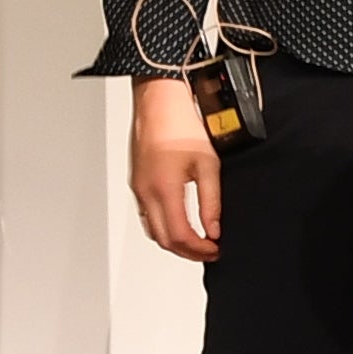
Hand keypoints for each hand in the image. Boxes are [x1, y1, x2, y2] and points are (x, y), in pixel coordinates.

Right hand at [127, 73, 223, 262]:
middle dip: (187, 252)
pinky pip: (147, 215)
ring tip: (197, 240)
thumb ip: (211, 202)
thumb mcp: (208, 165)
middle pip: (163, 240)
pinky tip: (179, 222)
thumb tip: (214, 230)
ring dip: (174, 241)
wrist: (159, 102)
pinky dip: (163, 227)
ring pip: (152, 230)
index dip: (199, 250)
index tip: (215, 250)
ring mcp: (138, 188)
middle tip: (208, 251)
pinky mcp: (137, 182)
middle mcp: (146, 193)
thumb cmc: (181, 125)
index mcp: (164, 190)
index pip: (180, 236)